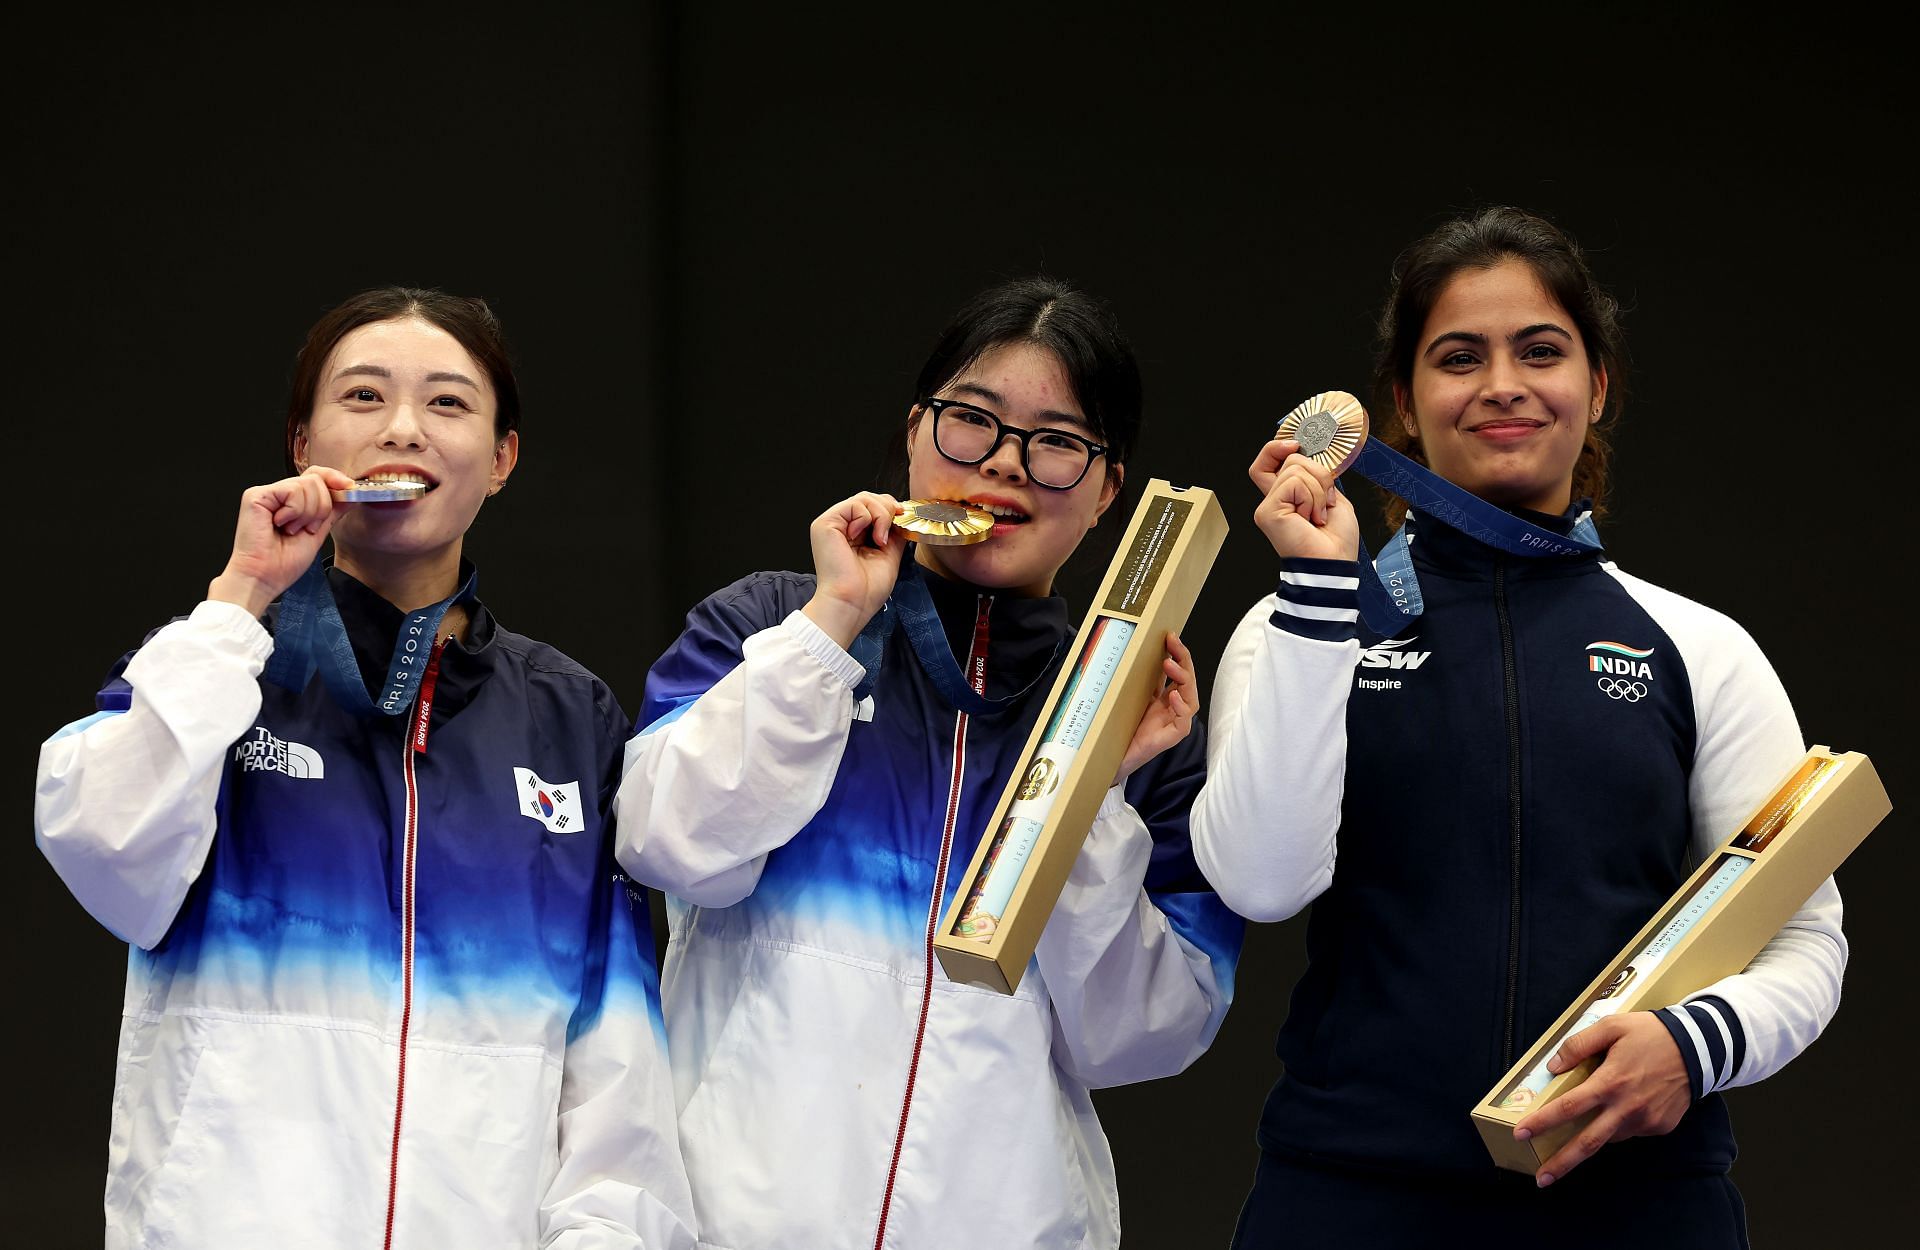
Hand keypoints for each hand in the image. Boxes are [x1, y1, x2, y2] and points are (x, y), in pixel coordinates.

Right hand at [207, 465, 357, 615]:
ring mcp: (267, 493)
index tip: (350, 488)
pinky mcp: (257, 496)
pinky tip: (281, 525)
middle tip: (308, 528)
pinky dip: (295, 512)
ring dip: (308, 514)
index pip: (317, 476)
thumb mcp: (319, 532)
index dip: (335, 479)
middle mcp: (278, 494)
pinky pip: (293, 491)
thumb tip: (349, 493)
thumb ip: (332, 510)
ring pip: (308, 484)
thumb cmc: (284, 563)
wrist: (265, 577)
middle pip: (316, 479)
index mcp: (291, 501)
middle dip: (322, 508)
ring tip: (291, 530)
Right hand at [802, 491, 904, 648]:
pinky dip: (866, 518)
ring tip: (879, 540)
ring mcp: (832, 524)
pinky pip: (854, 504)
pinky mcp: (825, 523)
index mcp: (854, 534)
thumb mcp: (889, 553)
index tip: (901, 523)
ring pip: (864, 498)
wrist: (852, 603)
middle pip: (869, 498)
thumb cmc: (866, 589)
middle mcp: (841, 527)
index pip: (874, 507)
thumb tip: (900, 513)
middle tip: (889, 534)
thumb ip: (893, 531)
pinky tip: (861, 537)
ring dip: (880, 516)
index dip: (890, 510)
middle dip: (887, 511)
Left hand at [1113, 632, 1198, 785]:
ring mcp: (1176, 722)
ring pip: (1191, 698)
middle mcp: (1175, 707)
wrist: (1115, 754)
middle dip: (1183, 659)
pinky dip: (1181, 708)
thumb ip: (1145, 679)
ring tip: (1170, 665)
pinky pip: (1184, 722)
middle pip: (1188, 680)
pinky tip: (1174, 697)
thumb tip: (1145, 652)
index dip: (1178, 653)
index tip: (1170, 636)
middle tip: (1173, 644)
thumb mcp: (1134, 695)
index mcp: (1168, 696)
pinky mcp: (1173, 737)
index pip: (1180, 670)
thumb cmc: (1125, 727)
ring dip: (1183, 679)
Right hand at [1250, 438, 1358, 561]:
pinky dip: (1311, 497)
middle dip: (1318, 473)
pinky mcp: (1268, 511)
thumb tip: (1307, 455)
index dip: (1276, 447)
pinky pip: (1293, 483)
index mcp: (1285, 496)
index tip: (1297, 444)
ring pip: (1294, 469)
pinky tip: (1311, 517)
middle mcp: (1273, 500)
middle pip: (1287, 459)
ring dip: (1318, 490)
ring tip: (1319, 514)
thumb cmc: (1335, 538)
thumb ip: (1315, 475)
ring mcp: (1268, 506)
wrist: (1335, 563)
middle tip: (1326, 500)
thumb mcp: (1331, 495)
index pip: (1267, 461)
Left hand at [1513, 1011, 1692, 1186]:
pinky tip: (1623, 1105)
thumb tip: (1554, 1066)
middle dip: (1562, 1163)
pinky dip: (1618, 1123)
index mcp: (1611, 1082)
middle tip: (1541, 1180)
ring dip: (1592, 1136)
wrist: (1700, 1048)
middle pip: (1588, 1143)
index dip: (1542, 1122)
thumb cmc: (1651, 1033)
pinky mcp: (1660, 1127)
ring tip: (1584, 1125)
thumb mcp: (1612, 1026)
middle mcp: (1627, 1108)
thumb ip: (1579, 1045)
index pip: (1569, 1107)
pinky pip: (1630, 1131)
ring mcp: (1645, 1121)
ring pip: (1610, 1136)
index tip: (1521, 1134)